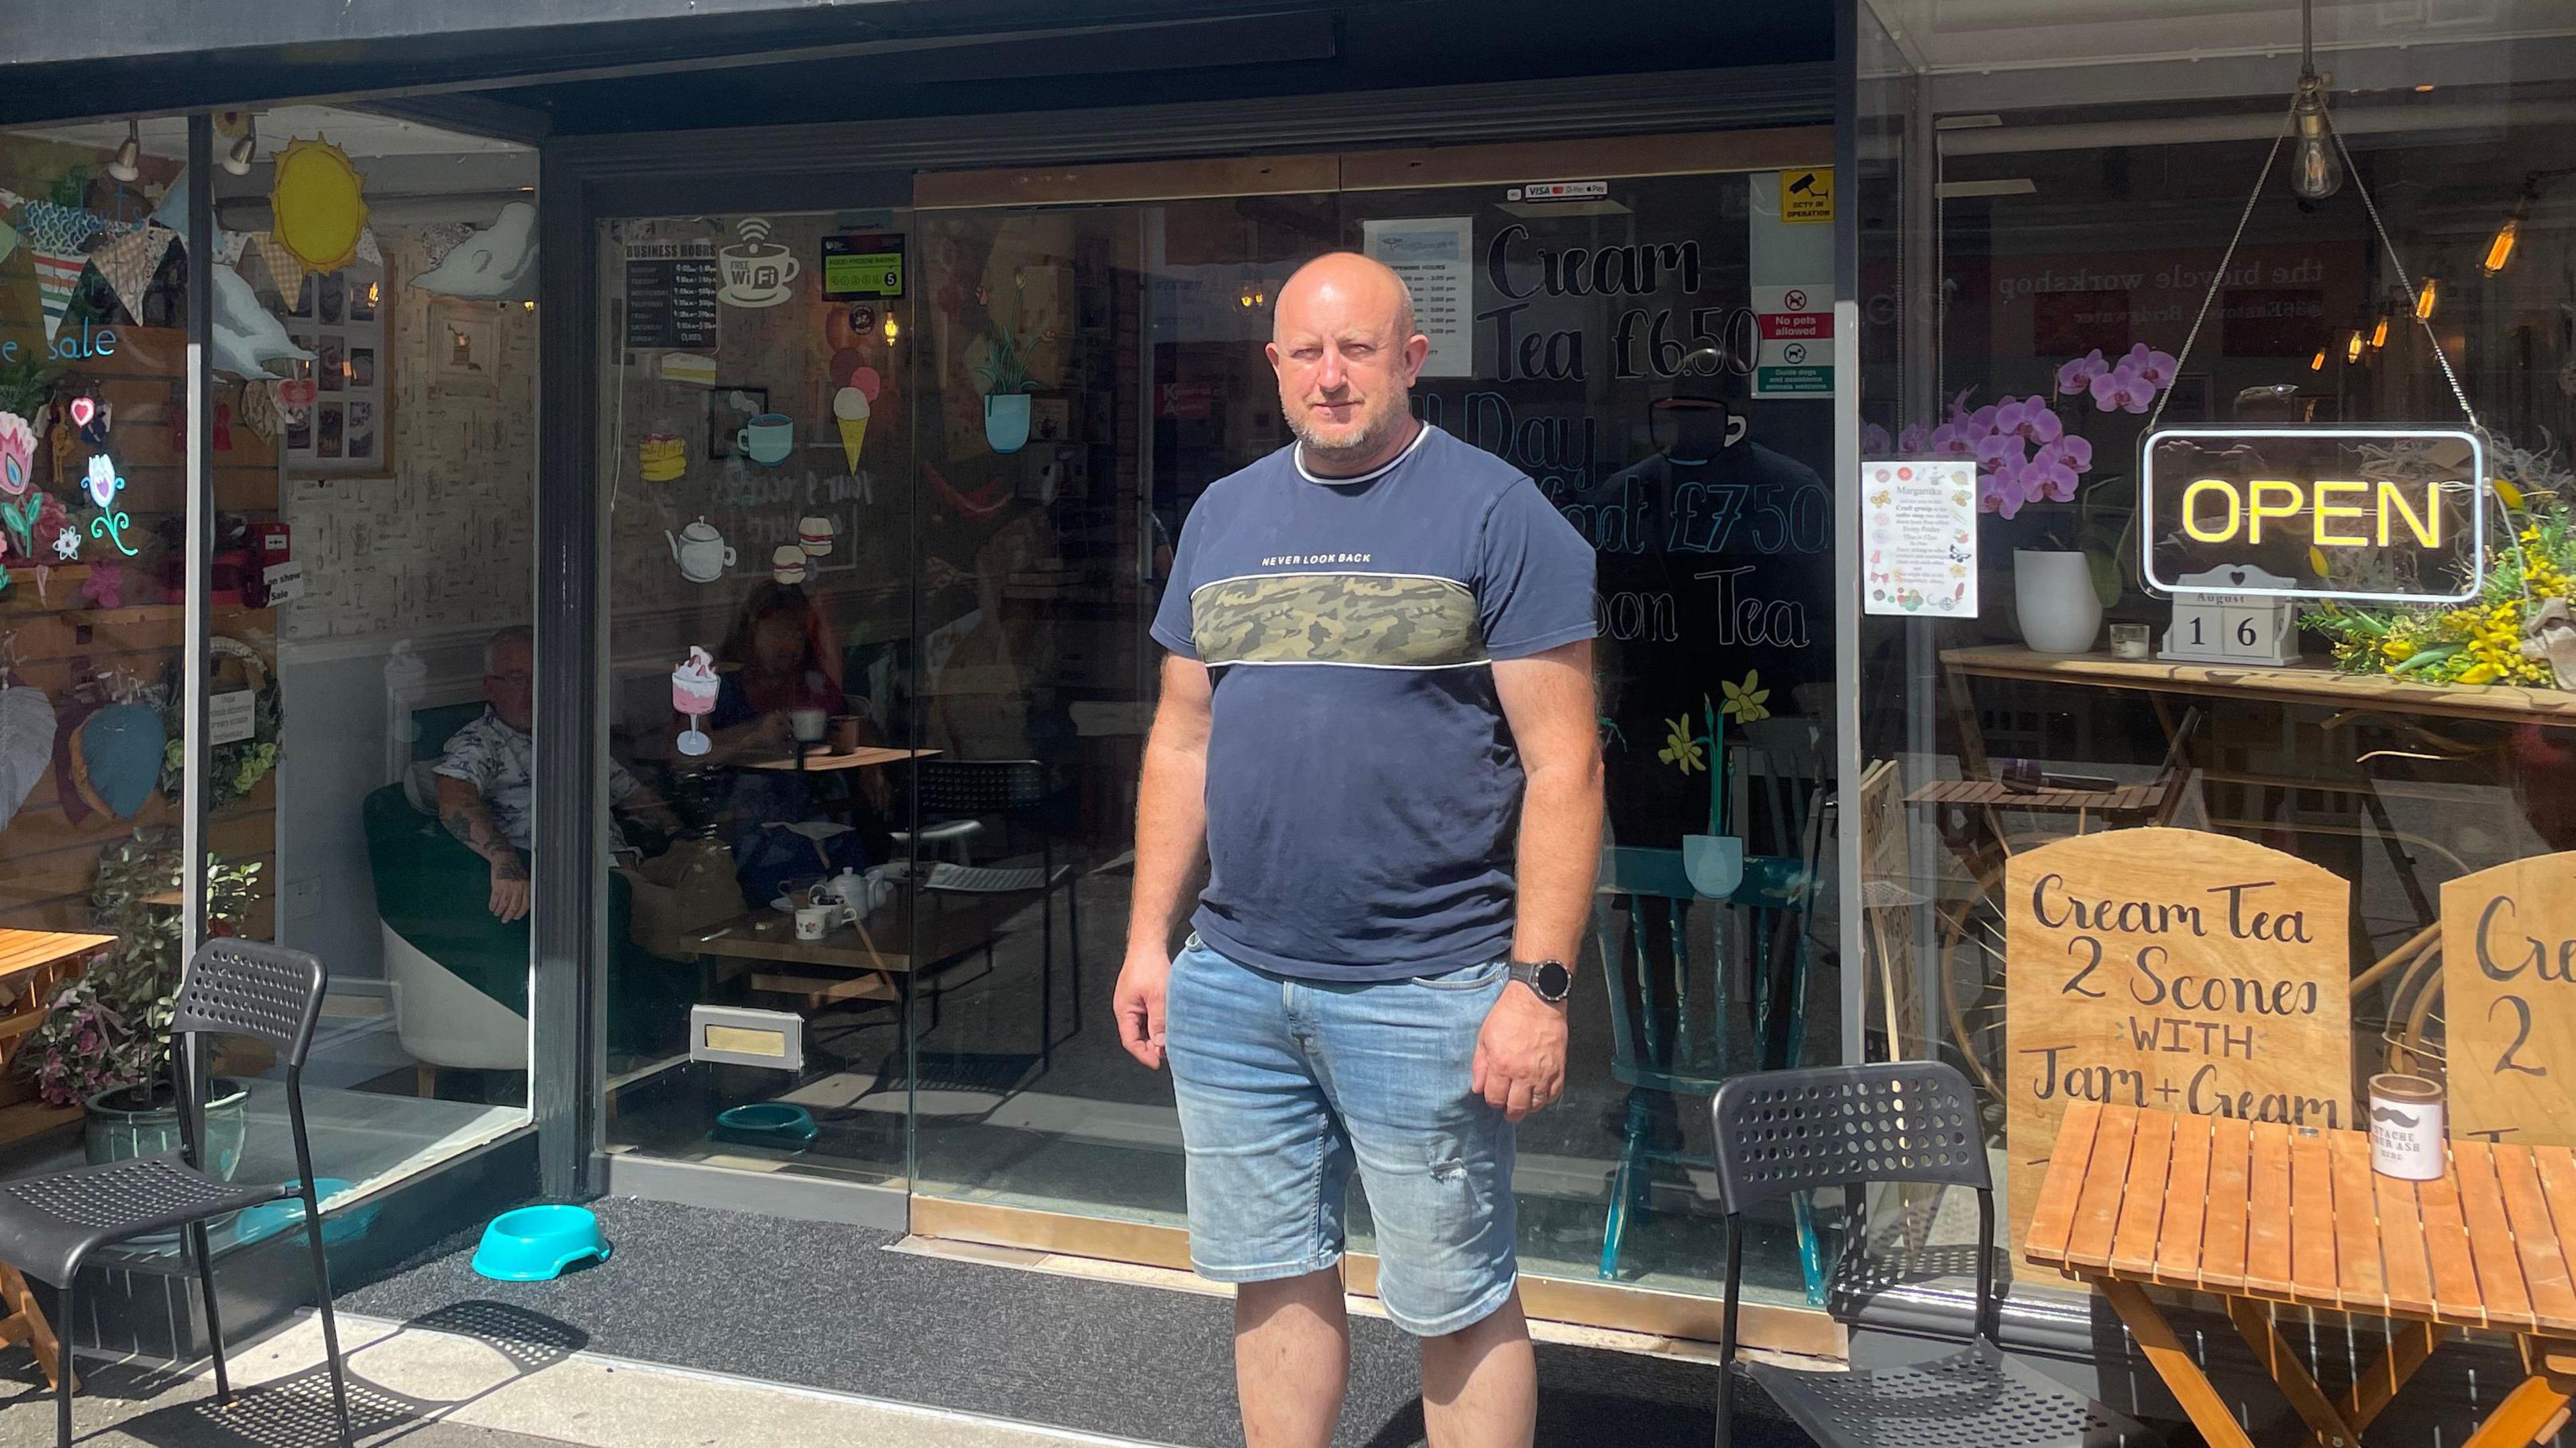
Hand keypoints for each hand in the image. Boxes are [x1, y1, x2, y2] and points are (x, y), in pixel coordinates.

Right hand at [488, 854, 530, 922]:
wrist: (505, 859)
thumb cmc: (515, 870)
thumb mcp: (524, 880)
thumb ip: (524, 892)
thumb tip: (521, 907)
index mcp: (526, 887)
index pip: (525, 904)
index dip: (520, 913)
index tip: (515, 917)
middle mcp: (518, 888)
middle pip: (514, 906)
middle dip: (508, 915)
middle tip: (504, 920)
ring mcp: (508, 886)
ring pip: (503, 904)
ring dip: (499, 911)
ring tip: (497, 913)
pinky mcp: (498, 884)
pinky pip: (495, 898)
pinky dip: (493, 904)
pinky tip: (492, 907)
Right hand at [1114, 947, 1171, 1068]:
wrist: (1149, 943)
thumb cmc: (1149, 965)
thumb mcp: (1157, 996)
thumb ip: (1159, 1021)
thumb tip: (1161, 1043)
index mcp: (1124, 1010)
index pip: (1130, 1041)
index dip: (1144, 1054)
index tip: (1158, 1062)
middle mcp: (1126, 1009)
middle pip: (1137, 1036)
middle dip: (1152, 1046)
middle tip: (1170, 1051)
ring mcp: (1134, 1003)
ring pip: (1144, 1027)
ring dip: (1156, 1035)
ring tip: (1172, 1039)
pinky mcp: (1142, 997)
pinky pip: (1149, 1017)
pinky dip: (1158, 1024)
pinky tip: (1170, 1024)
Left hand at [1472, 983, 1566, 1121]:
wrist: (1537, 999)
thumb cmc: (1508, 1014)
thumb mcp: (1485, 1037)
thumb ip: (1480, 1065)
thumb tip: (1477, 1088)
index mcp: (1501, 1066)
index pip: (1495, 1098)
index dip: (1492, 1102)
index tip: (1493, 1099)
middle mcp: (1523, 1074)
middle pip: (1516, 1107)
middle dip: (1510, 1112)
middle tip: (1508, 1113)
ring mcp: (1543, 1072)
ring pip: (1536, 1104)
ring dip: (1528, 1108)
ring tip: (1523, 1106)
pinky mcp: (1558, 1068)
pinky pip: (1554, 1094)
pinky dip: (1546, 1099)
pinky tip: (1540, 1097)